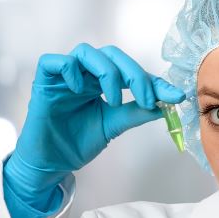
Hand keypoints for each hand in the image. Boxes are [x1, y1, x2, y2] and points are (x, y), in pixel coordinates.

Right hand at [4, 43, 185, 217]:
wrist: (51, 165)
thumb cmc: (76, 144)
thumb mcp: (112, 126)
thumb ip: (135, 112)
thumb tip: (165, 104)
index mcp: (100, 82)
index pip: (129, 71)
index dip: (153, 81)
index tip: (174, 96)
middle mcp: (83, 75)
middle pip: (111, 54)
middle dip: (134, 74)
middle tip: (147, 98)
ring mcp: (63, 77)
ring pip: (86, 52)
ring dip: (107, 72)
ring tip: (113, 99)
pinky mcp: (43, 82)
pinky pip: (54, 61)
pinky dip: (71, 70)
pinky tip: (80, 91)